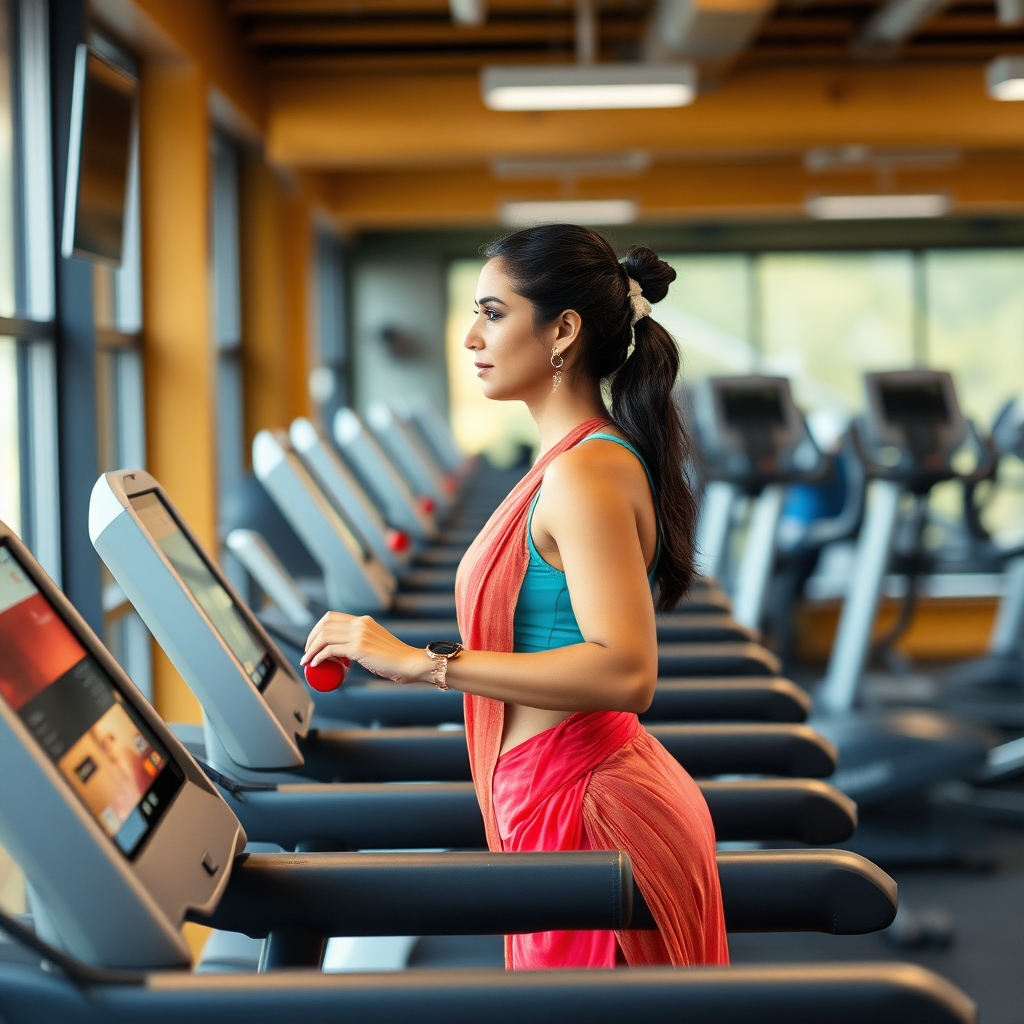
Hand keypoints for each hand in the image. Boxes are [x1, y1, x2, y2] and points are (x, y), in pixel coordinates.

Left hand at [300, 612, 430, 684]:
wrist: (410, 663)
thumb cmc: (395, 660)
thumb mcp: (376, 643)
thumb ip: (364, 641)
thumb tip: (348, 652)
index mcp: (364, 621)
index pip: (331, 617)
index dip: (316, 629)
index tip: (312, 643)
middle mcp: (360, 624)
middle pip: (324, 624)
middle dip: (310, 638)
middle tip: (307, 654)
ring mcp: (360, 634)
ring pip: (324, 636)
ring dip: (310, 648)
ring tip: (307, 661)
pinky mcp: (359, 648)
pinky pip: (331, 649)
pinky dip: (318, 656)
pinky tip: (315, 664)